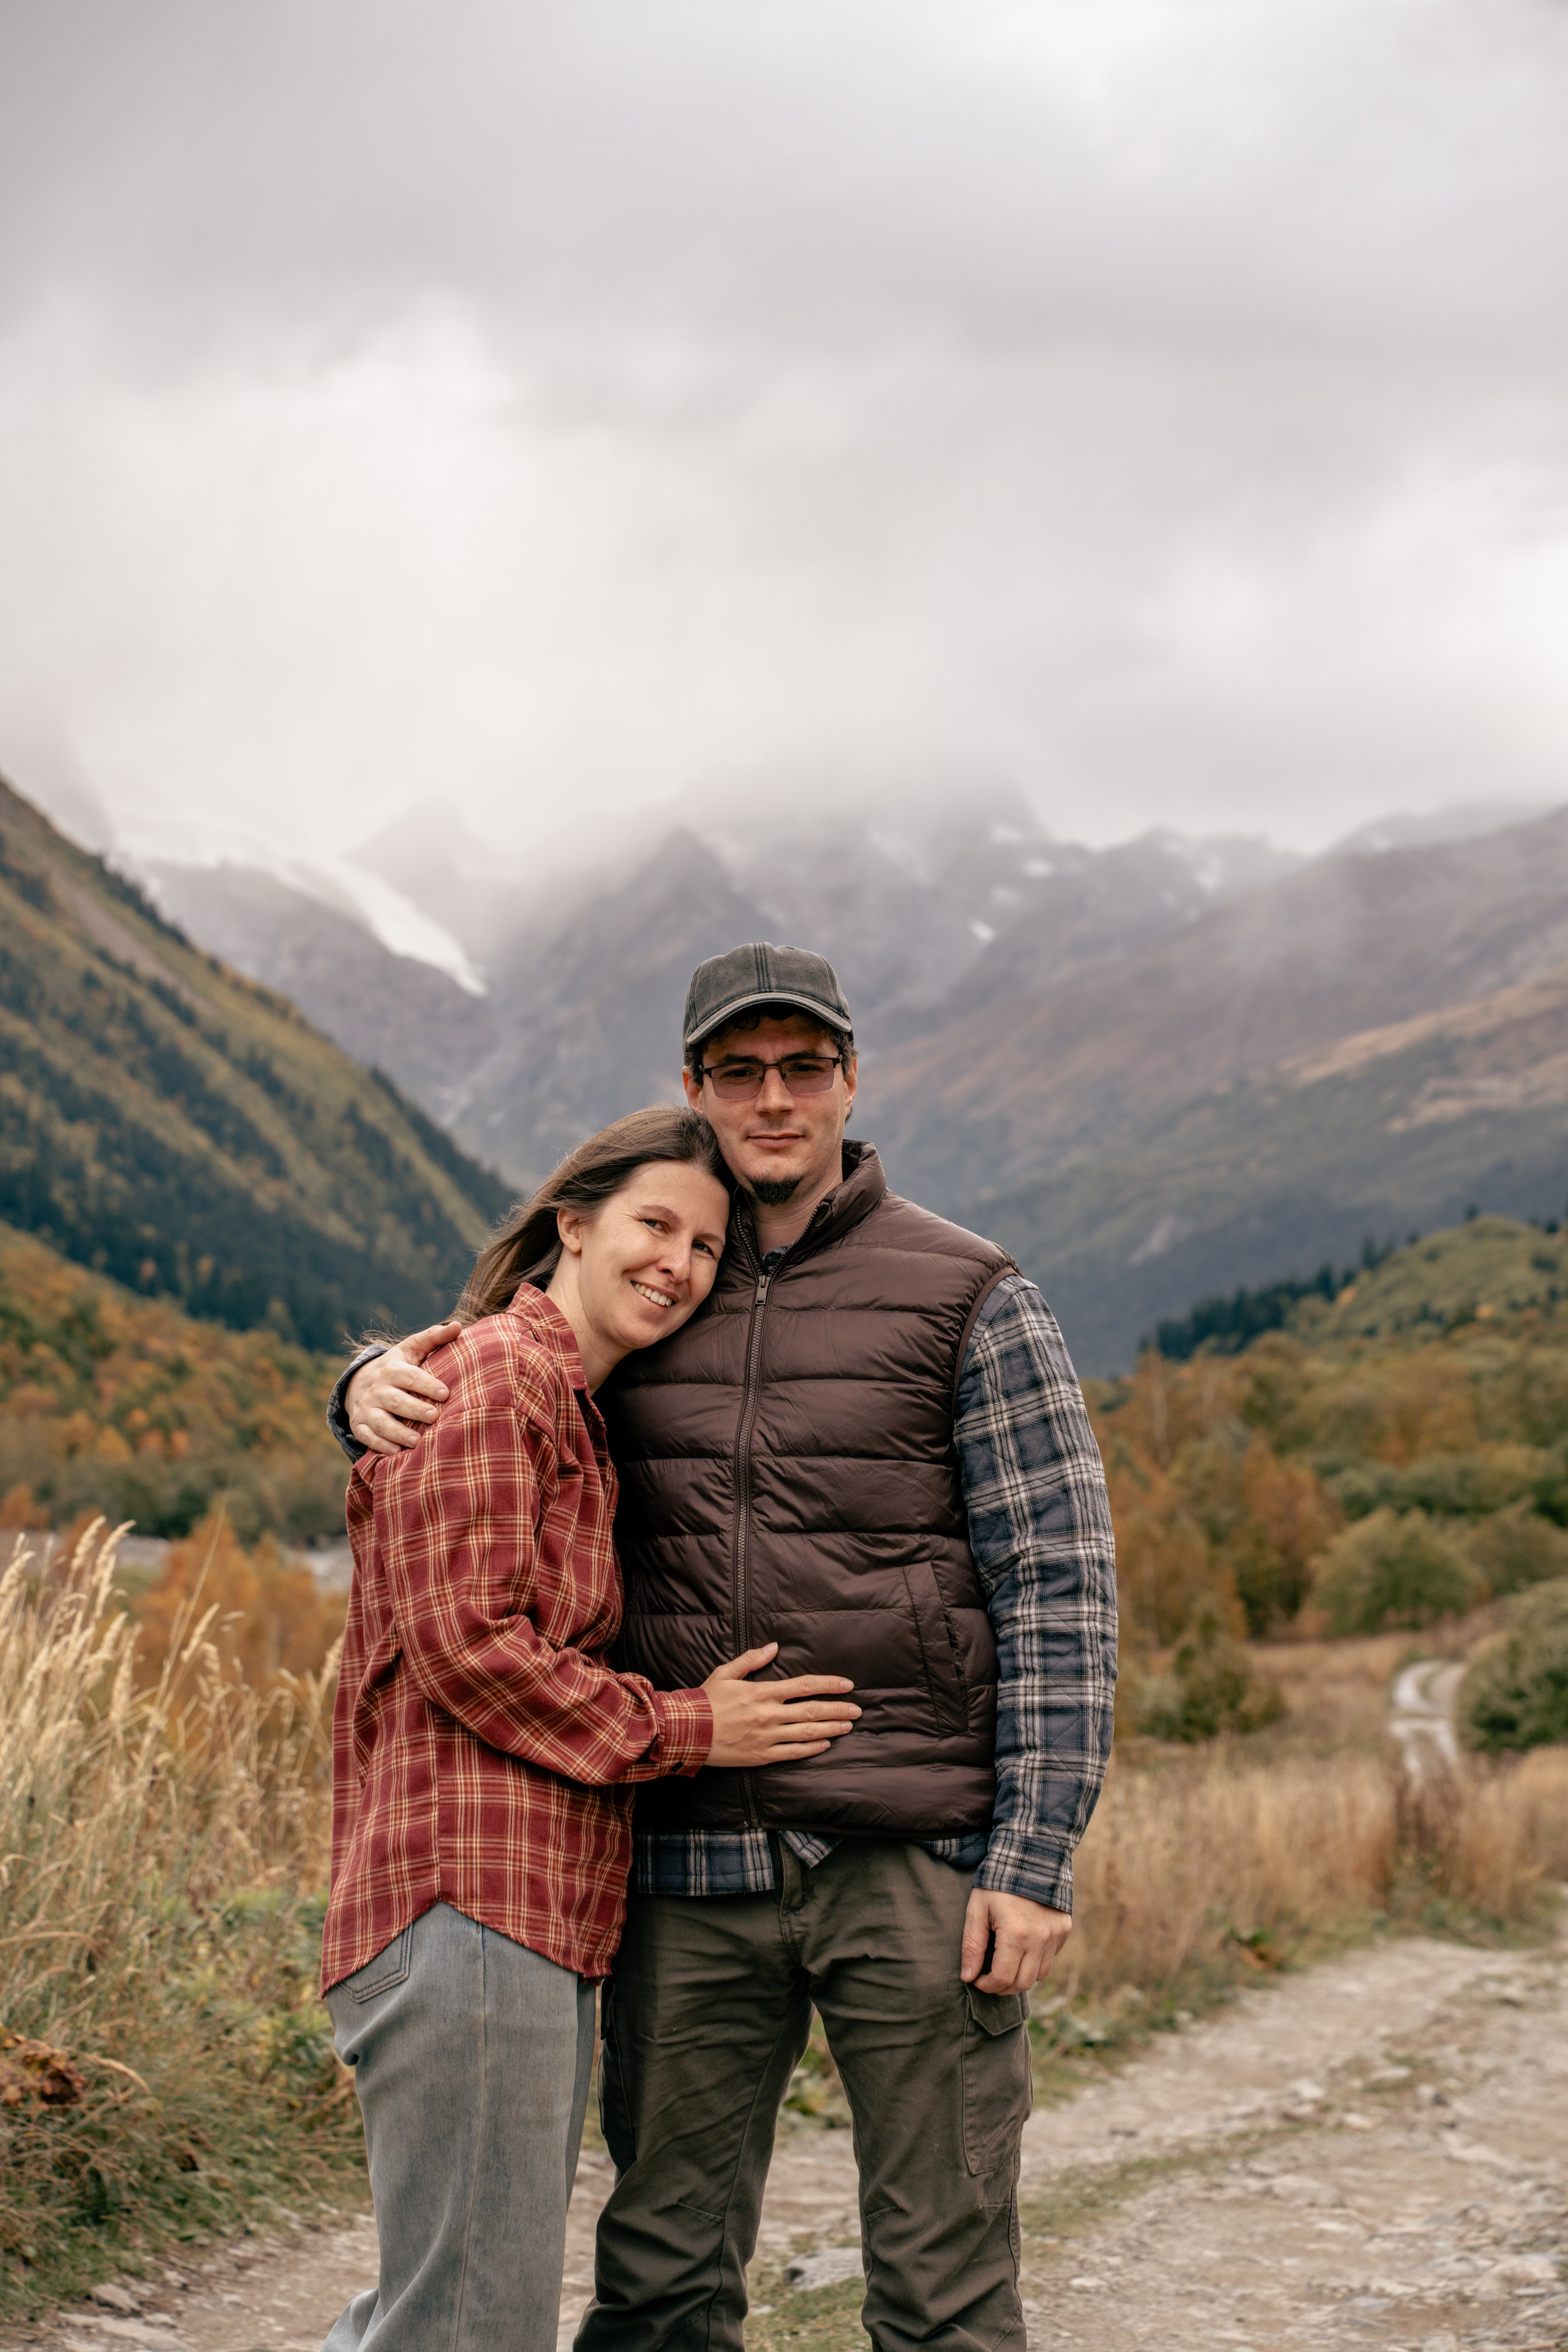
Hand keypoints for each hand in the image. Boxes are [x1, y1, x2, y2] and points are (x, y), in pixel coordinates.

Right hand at [347, 1323, 459, 1454]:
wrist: (357, 1382)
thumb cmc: (396, 1366)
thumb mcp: (411, 1349)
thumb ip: (433, 1337)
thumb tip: (458, 1325)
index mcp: (391, 1369)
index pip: (409, 1376)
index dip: (427, 1384)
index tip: (445, 1394)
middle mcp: (377, 1389)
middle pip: (395, 1400)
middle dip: (414, 1409)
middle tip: (434, 1417)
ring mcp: (366, 1408)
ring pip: (380, 1422)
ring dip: (398, 1432)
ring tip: (417, 1442)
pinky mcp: (359, 1425)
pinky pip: (368, 1438)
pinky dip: (381, 1446)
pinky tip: (397, 1453)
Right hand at [702, 1643, 860, 1767]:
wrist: (687, 1732)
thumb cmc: (705, 1700)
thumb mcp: (726, 1673)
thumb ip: (752, 1660)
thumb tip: (774, 1647)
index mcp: (763, 1692)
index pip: (805, 1686)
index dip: (829, 1685)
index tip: (847, 1685)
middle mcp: (769, 1715)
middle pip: (812, 1710)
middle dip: (838, 1709)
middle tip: (857, 1710)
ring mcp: (767, 1737)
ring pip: (808, 1732)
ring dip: (831, 1728)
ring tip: (848, 1726)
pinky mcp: (762, 1755)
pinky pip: (794, 1752)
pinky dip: (812, 1748)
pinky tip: (825, 1744)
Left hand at [960, 1888, 1070, 1995]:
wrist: (1028, 1856)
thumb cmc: (997, 1883)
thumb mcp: (977, 1910)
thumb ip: (972, 1945)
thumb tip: (968, 1977)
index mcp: (1016, 1934)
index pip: (1003, 1978)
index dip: (987, 1986)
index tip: (977, 1979)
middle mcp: (1040, 1938)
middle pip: (1023, 1983)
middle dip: (1003, 1986)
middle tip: (989, 1978)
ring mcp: (1055, 1935)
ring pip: (1040, 1975)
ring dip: (1021, 1977)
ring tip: (1006, 1965)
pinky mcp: (1064, 1930)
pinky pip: (1050, 1959)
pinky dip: (1036, 1962)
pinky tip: (1022, 1950)